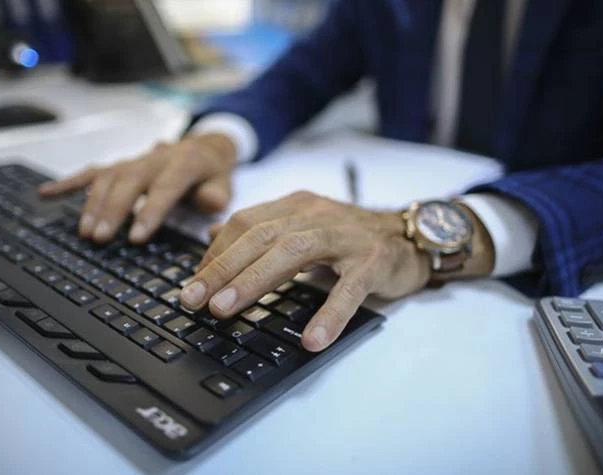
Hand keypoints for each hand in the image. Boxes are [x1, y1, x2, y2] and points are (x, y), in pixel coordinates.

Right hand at [38, 133, 237, 242]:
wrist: (206, 147)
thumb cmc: (213, 174)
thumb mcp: (226, 183)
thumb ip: (217, 195)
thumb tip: (210, 202)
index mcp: (184, 162)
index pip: (165, 187)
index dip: (150, 211)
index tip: (137, 238)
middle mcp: (154, 158)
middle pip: (129, 181)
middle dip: (113, 210)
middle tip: (100, 238)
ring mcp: (134, 160)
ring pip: (108, 177)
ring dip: (93, 204)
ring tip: (85, 232)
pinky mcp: (121, 165)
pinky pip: (93, 172)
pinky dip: (68, 182)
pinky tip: (45, 193)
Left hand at [179, 191, 431, 351]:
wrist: (410, 235)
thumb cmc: (350, 238)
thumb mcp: (303, 226)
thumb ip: (262, 231)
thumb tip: (211, 237)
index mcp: (295, 206)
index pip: (246, 223)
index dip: (215, 253)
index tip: (192, 284)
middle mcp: (316, 214)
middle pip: (261, 236)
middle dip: (222, 268)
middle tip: (194, 299)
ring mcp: (346, 236)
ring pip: (293, 253)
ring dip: (255, 281)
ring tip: (227, 310)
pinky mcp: (374, 261)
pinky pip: (349, 289)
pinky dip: (329, 314)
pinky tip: (312, 339)